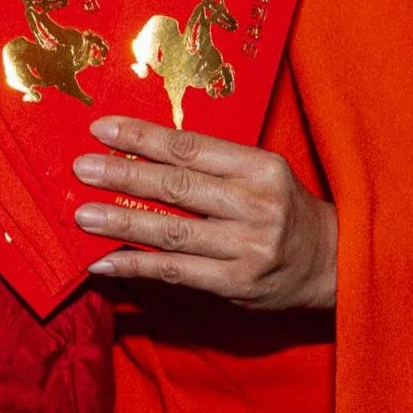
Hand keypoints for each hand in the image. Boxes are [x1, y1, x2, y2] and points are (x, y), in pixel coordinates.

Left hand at [71, 116, 337, 309]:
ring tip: (82, 215)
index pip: (190, 147)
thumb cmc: (283, 210)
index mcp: (260, 167)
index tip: (102, 129)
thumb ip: (211, 165)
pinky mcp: (235, 283)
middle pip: (177, 186)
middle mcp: (255, 205)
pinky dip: (134, 265)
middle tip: (82, 167)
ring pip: (171, 231)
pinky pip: (174, 272)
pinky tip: (102, 261)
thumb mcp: (260, 174)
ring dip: (121, 222)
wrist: (331, 263)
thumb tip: (139, 153)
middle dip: (123, 175)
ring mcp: (246, 247)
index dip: (143, 137)